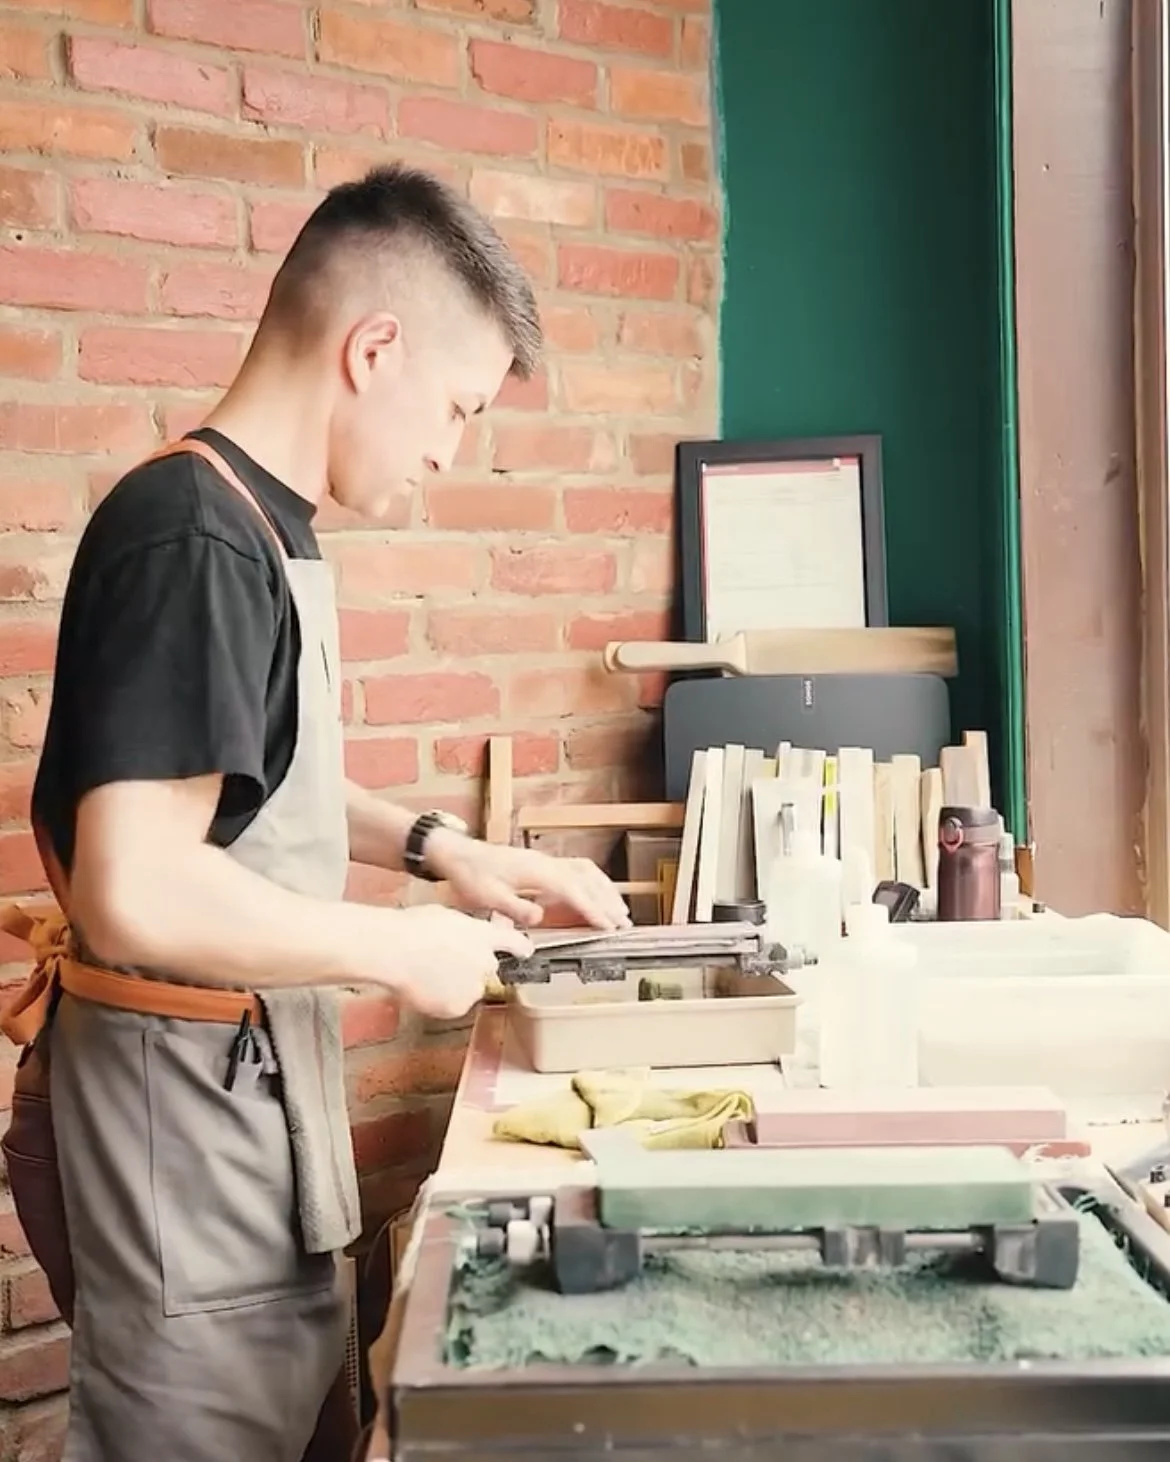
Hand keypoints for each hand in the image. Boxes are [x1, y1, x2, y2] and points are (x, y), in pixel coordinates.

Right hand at [377, 905, 532, 1018]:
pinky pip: (454, 1005)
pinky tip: (424, 987)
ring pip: (470, 989)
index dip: (521, 949)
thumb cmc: (412, 928)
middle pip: (488, 969)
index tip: (525, 952)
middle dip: (473, 967)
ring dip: (457, 985)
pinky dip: (443, 1001)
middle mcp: (486, 962)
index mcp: (484, 935)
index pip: (516, 944)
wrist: (394, 949)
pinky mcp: (458, 1007)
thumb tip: (467, 936)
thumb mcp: (448, 917)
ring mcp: (473, 986)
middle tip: (445, 961)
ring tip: (428, 972)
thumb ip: (467, 929)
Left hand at [425, 834, 630, 930]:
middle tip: (625, 922)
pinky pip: (576, 869)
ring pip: (585, 871)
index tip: (608, 925)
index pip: (572, 889)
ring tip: (619, 910)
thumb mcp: (486, 897)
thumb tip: (539, 918)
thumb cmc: (471, 875)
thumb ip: (513, 907)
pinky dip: (593, 882)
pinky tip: (597, 893)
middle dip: (608, 900)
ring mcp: (545, 860)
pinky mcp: (542, 864)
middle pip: (587, 878)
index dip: (592, 908)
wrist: (458, 854)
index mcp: (535, 871)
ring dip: (605, 889)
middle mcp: (545, 862)